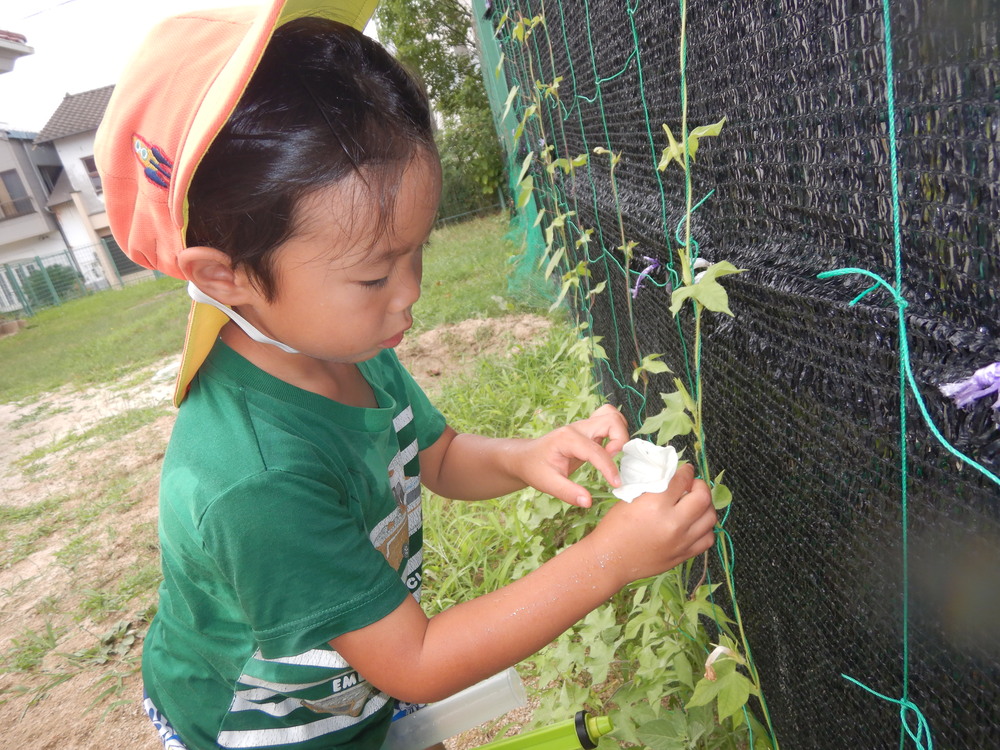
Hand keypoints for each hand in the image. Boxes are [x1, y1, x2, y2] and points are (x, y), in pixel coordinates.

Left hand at [506, 404, 628, 507]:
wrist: (525, 458)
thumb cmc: (535, 469)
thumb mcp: (547, 484)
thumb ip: (568, 493)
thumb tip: (588, 502)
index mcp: (567, 439)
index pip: (596, 450)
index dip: (609, 468)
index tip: (616, 484)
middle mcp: (578, 428)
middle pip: (611, 421)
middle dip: (620, 440)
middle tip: (615, 461)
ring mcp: (584, 427)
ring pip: (612, 417)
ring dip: (620, 433)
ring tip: (614, 454)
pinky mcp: (588, 431)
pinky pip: (608, 421)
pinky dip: (616, 431)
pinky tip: (610, 449)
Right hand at [587, 463, 716, 584]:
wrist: (609, 560)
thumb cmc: (614, 528)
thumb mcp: (631, 500)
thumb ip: (655, 489)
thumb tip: (673, 479)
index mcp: (656, 504)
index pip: (682, 480)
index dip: (687, 471)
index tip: (686, 470)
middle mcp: (673, 522)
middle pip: (703, 497)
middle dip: (700, 486)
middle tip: (693, 485)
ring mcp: (681, 541)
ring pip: (710, 518)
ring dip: (706, 506)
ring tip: (696, 504)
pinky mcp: (683, 555)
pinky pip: (708, 539)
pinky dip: (705, 528)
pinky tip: (696, 524)